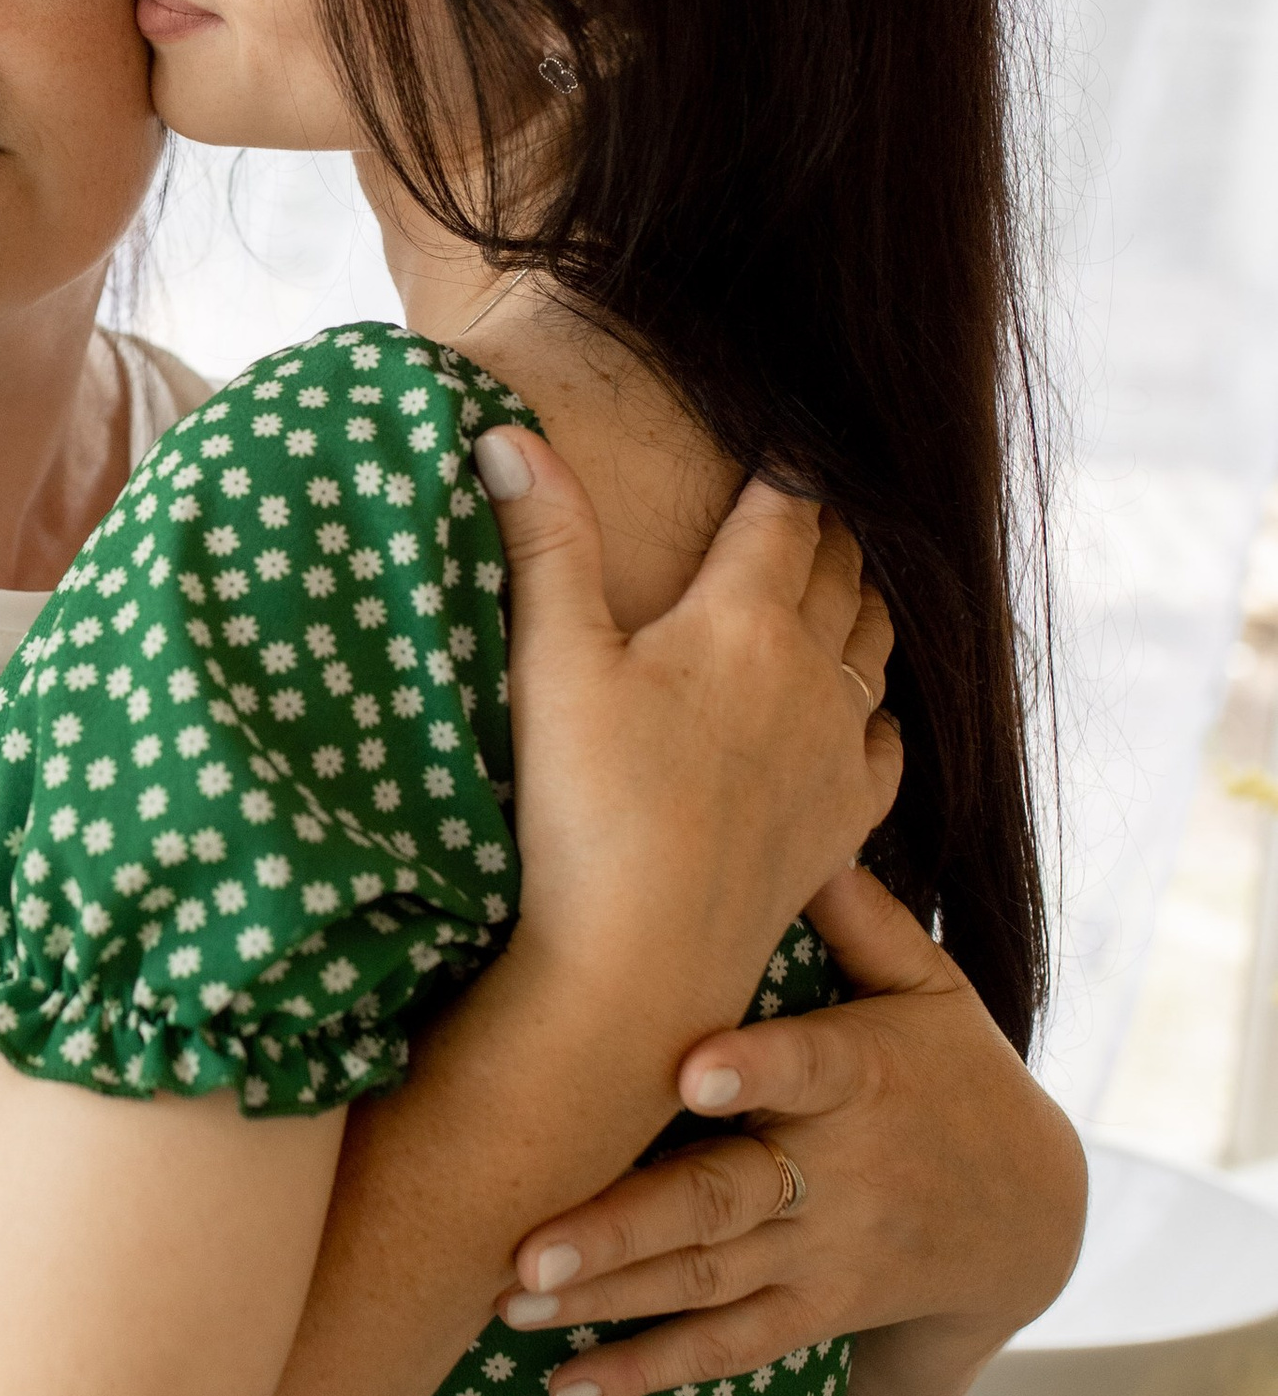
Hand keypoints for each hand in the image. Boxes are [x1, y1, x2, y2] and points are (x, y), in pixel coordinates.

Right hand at [476, 431, 899, 1025]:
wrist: (640, 963)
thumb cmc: (584, 809)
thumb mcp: (552, 660)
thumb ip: (545, 540)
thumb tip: (507, 432)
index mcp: (745, 619)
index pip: (787, 510)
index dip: (784, 465)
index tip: (778, 437)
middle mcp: (812, 675)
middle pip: (844, 570)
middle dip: (827, 526)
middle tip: (805, 501)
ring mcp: (838, 751)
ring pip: (875, 646)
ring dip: (860, 601)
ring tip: (837, 580)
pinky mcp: (845, 822)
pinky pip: (888, 741)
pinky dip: (875, 706)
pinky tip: (855, 710)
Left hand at [495, 863, 1086, 1395]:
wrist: (1030, 1217)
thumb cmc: (952, 1071)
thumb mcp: (931, 986)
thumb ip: (860, 915)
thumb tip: (806, 818)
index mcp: (863, 1076)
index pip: (812, 1066)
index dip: (758, 1069)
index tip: (692, 1069)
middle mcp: (838, 1175)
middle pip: (724, 1202)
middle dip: (623, 1227)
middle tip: (527, 1245)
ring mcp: (824, 1257)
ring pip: (707, 1284)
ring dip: (606, 1297)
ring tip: (508, 1300)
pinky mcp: (813, 1315)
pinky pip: (726, 1350)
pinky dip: (646, 1371)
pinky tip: (565, 1387)